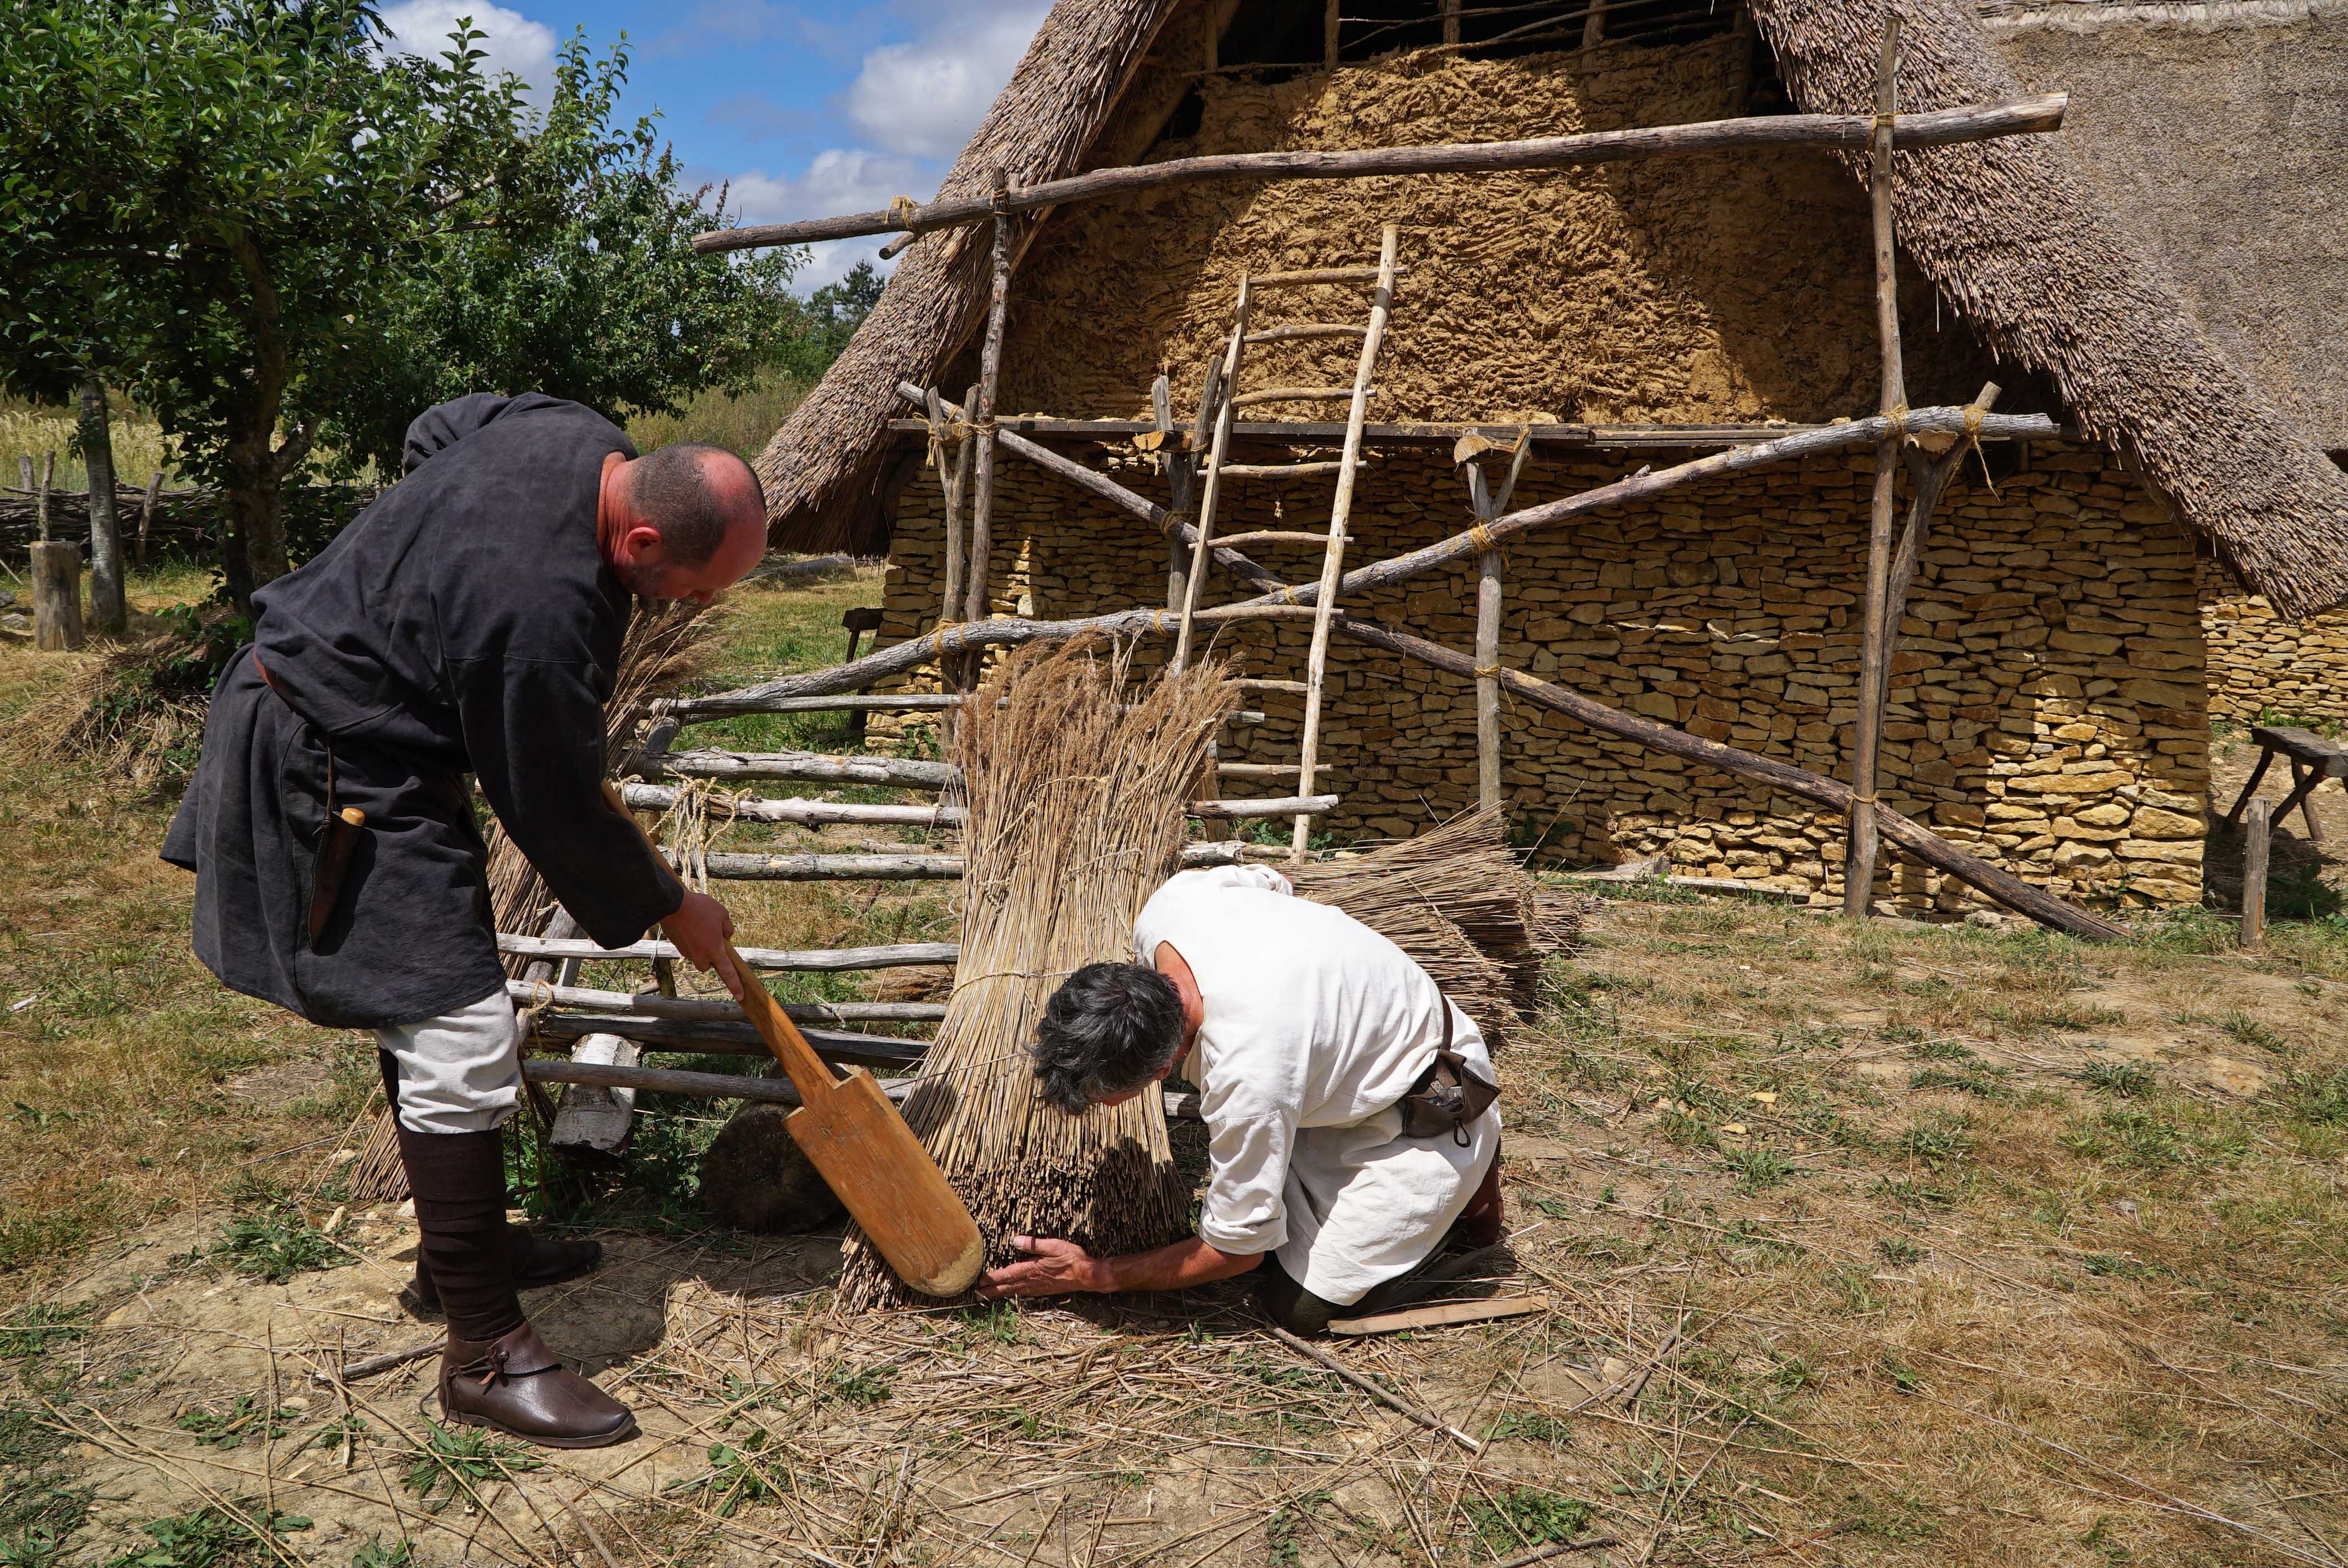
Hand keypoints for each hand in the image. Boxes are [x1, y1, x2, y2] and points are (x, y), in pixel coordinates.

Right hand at [660, 888, 742, 999]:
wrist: (672, 904)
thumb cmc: (699, 908)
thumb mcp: (722, 914)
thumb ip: (727, 928)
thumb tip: (726, 935)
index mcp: (715, 950)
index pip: (728, 972)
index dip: (735, 985)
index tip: (740, 996)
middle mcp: (700, 955)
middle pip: (708, 965)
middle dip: (711, 957)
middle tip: (713, 939)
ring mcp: (687, 952)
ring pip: (697, 955)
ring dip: (701, 947)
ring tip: (700, 927)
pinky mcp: (677, 946)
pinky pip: (688, 947)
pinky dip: (691, 939)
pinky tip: (691, 925)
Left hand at [977, 1236, 1104, 1298]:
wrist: (1086, 1275)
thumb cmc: (1072, 1259)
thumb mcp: (1053, 1246)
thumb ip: (1034, 1244)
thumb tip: (1015, 1240)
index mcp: (1032, 1269)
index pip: (1007, 1275)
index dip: (992, 1278)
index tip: (980, 1282)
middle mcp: (1032, 1281)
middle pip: (1007, 1287)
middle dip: (991, 1290)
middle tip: (977, 1295)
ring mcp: (1038, 1288)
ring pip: (1015, 1292)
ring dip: (1001, 1294)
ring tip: (989, 1296)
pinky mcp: (1044, 1290)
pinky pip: (1025, 1294)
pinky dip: (1015, 1294)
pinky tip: (1013, 1294)